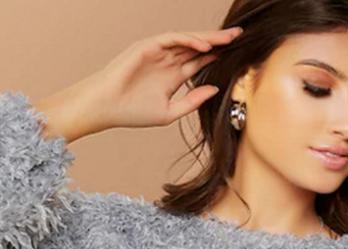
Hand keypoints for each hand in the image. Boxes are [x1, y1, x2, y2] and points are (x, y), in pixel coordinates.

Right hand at [34, 26, 242, 142]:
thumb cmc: (133, 112)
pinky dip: (188, 40)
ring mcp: (157, 52)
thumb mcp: (170, 112)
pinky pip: (172, 39)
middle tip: (240, 36)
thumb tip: (215, 89)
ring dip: (207, 38)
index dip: (218, 57)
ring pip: (187, 40)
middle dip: (219, 42)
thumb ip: (192, 101)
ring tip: (228, 38)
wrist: (107, 108)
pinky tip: (204, 45)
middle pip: (198, 47)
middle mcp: (167, 61)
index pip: (200, 62)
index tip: (239, 56)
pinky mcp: (147, 46)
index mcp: (173, 76)